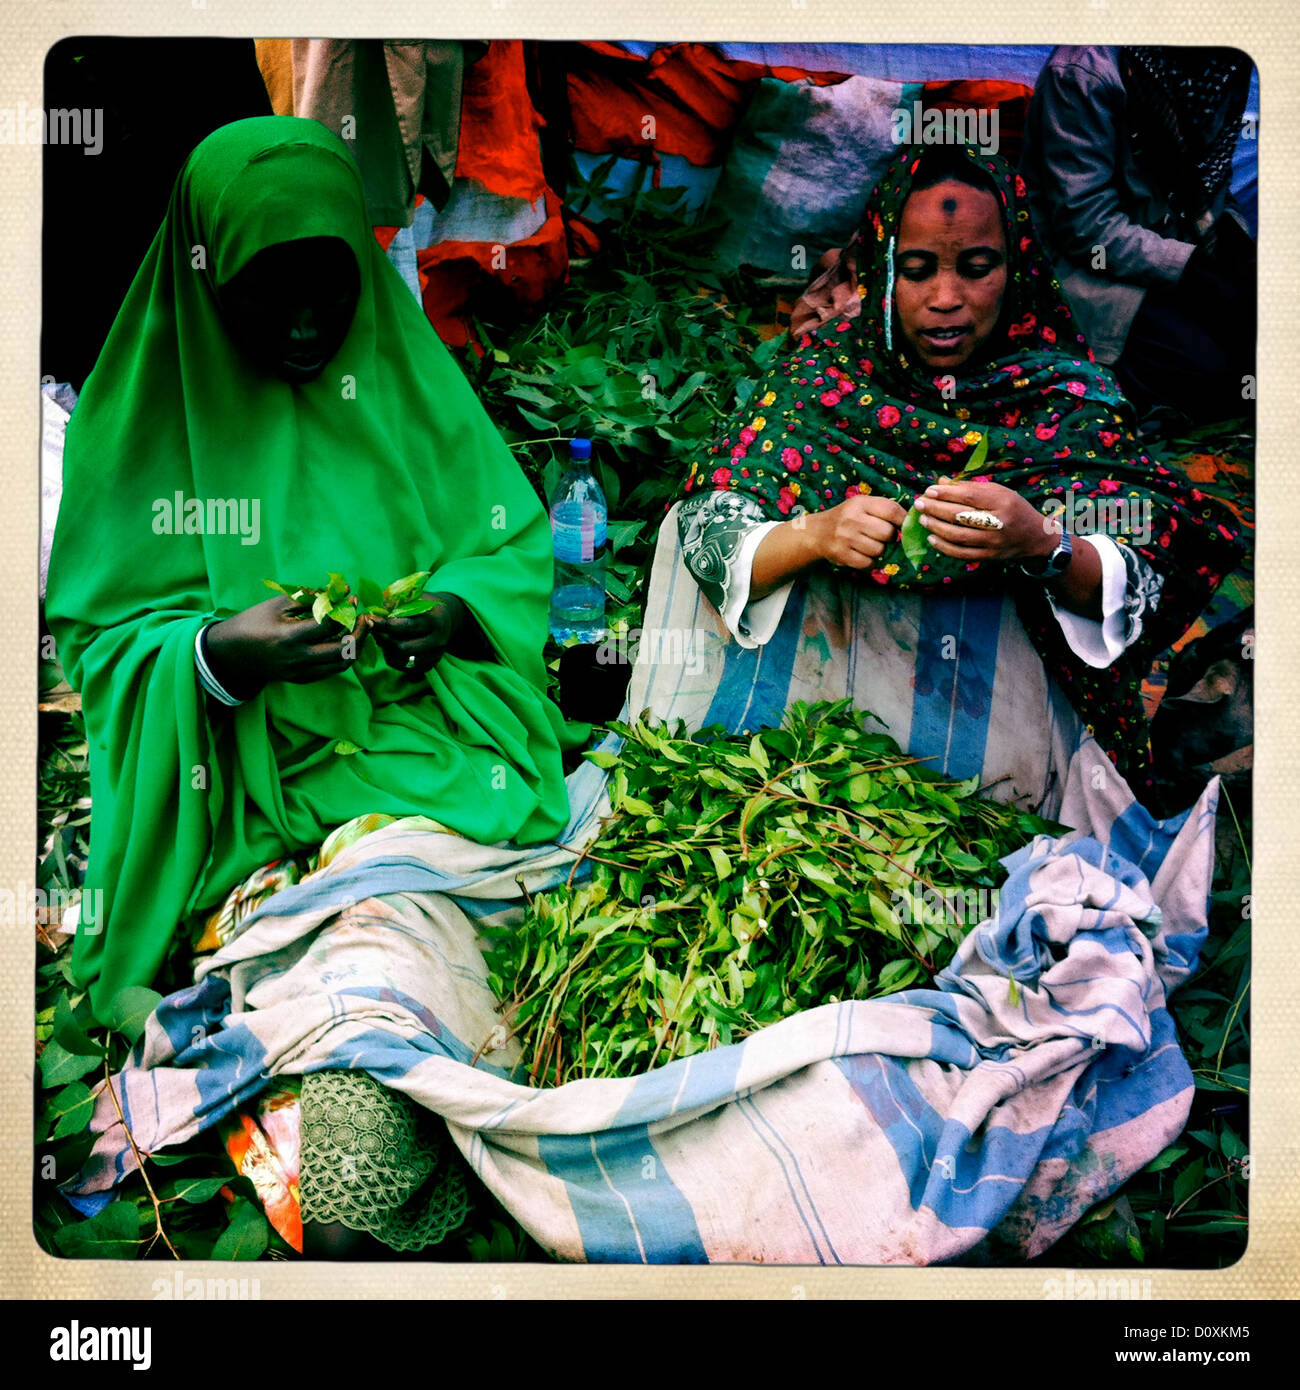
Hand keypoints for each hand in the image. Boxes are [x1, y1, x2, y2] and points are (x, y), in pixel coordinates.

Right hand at [204, 595, 358, 699]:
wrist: (232, 654)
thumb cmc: (254, 622)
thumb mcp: (277, 604)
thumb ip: (309, 598)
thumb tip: (339, 590)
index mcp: (289, 638)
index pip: (328, 626)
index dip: (345, 610)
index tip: (352, 599)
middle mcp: (297, 659)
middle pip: (343, 651)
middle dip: (361, 634)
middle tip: (365, 619)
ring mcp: (301, 673)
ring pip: (341, 665)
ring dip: (355, 647)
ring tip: (359, 629)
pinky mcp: (302, 679)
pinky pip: (331, 670)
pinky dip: (342, 656)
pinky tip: (345, 641)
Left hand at [368, 592, 466, 673]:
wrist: (447, 620)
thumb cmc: (426, 606)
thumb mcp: (415, 598)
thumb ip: (397, 604)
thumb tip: (375, 612)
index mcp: (435, 621)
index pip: (407, 626)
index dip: (385, 624)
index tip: (369, 619)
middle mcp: (438, 641)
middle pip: (402, 647)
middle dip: (383, 639)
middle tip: (372, 630)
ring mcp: (434, 655)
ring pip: (401, 660)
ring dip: (386, 650)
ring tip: (381, 638)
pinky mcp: (430, 665)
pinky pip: (405, 668)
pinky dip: (392, 659)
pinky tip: (389, 648)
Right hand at [809, 493, 908, 567]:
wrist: (817, 533)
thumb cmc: (847, 518)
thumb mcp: (862, 505)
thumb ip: (884, 510)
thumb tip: (911, 522)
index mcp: (860, 503)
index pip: (891, 510)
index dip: (903, 520)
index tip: (903, 526)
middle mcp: (852, 519)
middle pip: (887, 533)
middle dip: (888, 537)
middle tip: (878, 536)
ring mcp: (846, 537)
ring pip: (879, 550)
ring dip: (878, 550)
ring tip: (867, 544)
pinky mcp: (842, 554)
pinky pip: (868, 563)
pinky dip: (868, 561)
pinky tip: (860, 553)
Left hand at [911, 479, 1057, 563]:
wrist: (1035, 537)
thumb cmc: (1012, 509)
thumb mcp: (998, 492)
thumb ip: (970, 487)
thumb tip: (941, 483)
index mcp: (1003, 501)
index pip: (969, 496)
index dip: (947, 493)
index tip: (929, 490)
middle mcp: (999, 522)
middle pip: (961, 515)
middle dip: (936, 509)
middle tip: (919, 504)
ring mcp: (994, 542)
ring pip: (959, 536)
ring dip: (936, 527)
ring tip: (923, 520)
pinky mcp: (989, 556)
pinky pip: (962, 553)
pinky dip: (944, 547)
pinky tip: (932, 538)